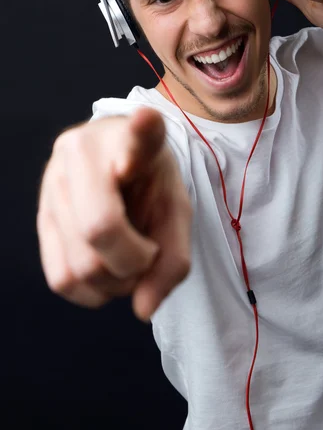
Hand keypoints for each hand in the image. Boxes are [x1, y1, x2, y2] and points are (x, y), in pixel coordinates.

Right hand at [37, 108, 192, 321]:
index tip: (146, 120)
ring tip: (129, 263)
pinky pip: (60, 278)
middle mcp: (79, 152)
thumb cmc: (151, 184)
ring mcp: (51, 184)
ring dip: (115, 283)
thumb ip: (174, 258)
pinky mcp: (39, 217)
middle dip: (133, 263)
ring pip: (78, 264)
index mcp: (127, 137)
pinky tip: (108, 273)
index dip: (143, 130)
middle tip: (147, 254)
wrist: (118, 167)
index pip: (136, 134)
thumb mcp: (176, 210)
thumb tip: (142, 309)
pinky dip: (91, 293)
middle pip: (100, 228)